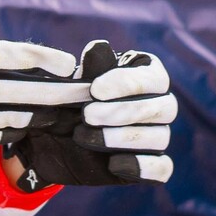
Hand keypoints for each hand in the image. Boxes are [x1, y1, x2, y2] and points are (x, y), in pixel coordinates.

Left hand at [6, 41, 177, 187]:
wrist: (51, 139)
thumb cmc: (69, 101)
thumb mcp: (74, 85)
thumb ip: (90, 69)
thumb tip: (100, 46)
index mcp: (147, 76)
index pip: (155, 79)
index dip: (127, 84)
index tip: (95, 90)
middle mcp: (159, 105)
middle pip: (165, 108)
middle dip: (124, 112)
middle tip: (87, 115)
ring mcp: (157, 136)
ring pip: (160, 137)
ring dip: (123, 138)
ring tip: (84, 136)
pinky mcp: (150, 164)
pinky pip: (162, 168)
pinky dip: (141, 167)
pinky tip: (113, 164)